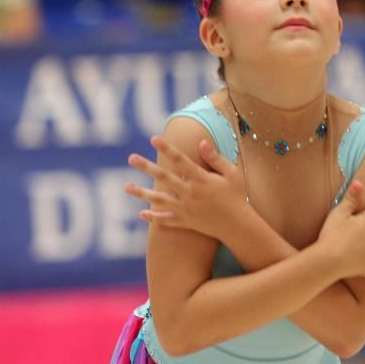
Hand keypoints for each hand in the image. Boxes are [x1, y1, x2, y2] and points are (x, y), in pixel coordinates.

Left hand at [124, 136, 247, 242]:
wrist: (238, 225)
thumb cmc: (237, 196)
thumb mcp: (232, 173)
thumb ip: (215, 158)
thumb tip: (202, 142)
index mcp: (202, 179)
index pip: (181, 160)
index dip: (167, 148)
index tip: (153, 138)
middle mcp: (191, 193)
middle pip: (164, 178)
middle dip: (147, 167)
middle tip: (131, 157)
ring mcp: (186, 209)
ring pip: (159, 200)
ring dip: (142, 193)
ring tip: (126, 187)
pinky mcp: (186, 222)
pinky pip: (166, 220)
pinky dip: (154, 217)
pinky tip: (141, 213)